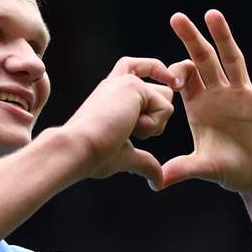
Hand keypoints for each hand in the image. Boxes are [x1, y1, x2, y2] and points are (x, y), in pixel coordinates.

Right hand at [63, 57, 179, 188]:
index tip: (174, 84)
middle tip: (129, 132)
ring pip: (167, 100)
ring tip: (125, 129)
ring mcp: (124, 82)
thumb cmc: (92, 155)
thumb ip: (144, 161)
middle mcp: (117, 84)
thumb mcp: (124, 156)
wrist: (77, 149)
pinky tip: (128, 127)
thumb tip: (158, 182)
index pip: (138, 70)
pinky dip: (152, 126)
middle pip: (165, 91)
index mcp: (112, 96)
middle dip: (159, 117)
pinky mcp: (132, 85)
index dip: (158, 72)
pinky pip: (165, 108)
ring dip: (154, 124)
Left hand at [161, 10, 251, 193]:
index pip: (185, 79)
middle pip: (205, 61)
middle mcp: (220, 95)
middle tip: (177, 17)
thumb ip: (183, 169)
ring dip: (224, 38)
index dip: (176, 72)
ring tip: (213, 15)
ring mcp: (245, 95)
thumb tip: (156, 181)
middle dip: (191, 39)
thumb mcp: (206, 168)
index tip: (170, 78)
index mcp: (200, 107)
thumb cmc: (233, 172)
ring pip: (233, 60)